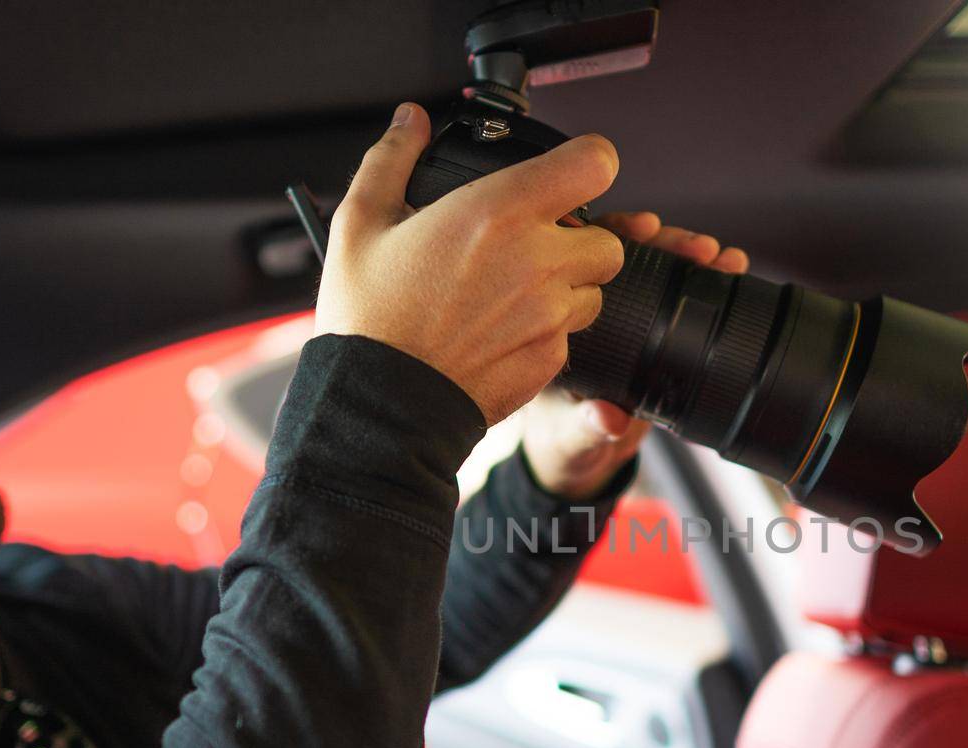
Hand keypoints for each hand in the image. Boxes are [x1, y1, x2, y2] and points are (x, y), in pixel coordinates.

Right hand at [316, 102, 625, 423]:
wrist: (380, 404)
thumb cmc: (370, 318)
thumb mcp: (360, 223)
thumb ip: (392, 160)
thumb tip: (410, 123)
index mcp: (498, 213)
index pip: (593, 164)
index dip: (589, 162)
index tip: (573, 170)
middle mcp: (537, 262)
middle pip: (607, 239)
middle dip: (580, 240)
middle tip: (534, 247)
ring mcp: (550, 315)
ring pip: (594, 290)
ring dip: (568, 287)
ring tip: (514, 293)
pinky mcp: (551, 359)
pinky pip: (570, 335)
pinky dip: (549, 331)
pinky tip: (502, 332)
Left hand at [521, 211, 749, 499]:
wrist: (583, 456)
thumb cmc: (564, 440)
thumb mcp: (573, 436)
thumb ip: (588, 427)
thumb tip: (608, 418)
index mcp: (557, 318)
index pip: (580, 258)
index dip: (611, 238)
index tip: (646, 232)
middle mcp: (588, 307)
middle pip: (625, 255)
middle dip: (667, 243)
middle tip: (700, 249)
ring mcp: (624, 317)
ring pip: (656, 269)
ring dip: (692, 256)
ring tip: (726, 259)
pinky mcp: (653, 330)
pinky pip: (679, 295)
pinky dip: (709, 280)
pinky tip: (735, 267)